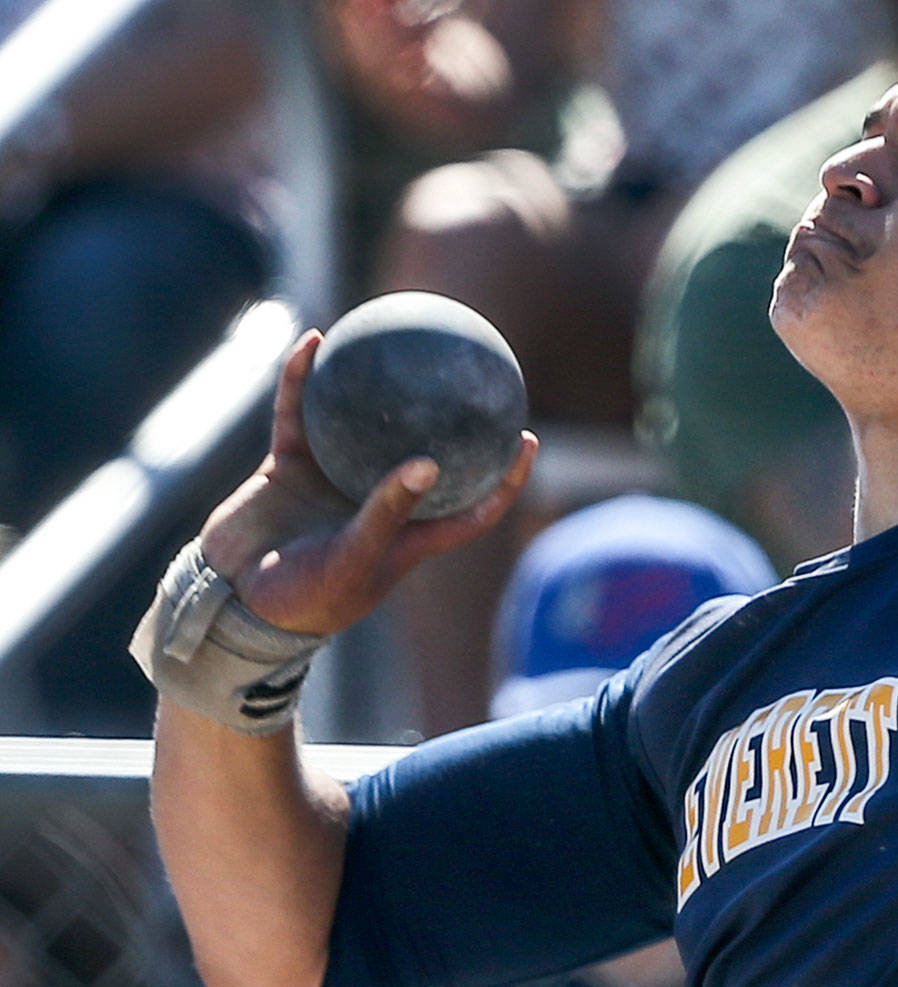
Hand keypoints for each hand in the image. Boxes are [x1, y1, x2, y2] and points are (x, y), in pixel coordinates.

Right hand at [197, 329, 533, 636]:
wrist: (232, 599)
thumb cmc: (304, 597)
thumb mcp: (354, 557)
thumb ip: (387, 511)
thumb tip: (429, 463)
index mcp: (407, 536)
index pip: (472, 507)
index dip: (504, 479)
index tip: (526, 440)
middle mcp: (377, 504)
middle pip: (425, 455)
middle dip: (448, 419)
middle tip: (473, 372)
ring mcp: (332, 481)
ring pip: (361, 424)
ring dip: (373, 386)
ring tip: (391, 336)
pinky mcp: (289, 466)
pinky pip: (300, 412)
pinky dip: (303, 379)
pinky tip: (313, 341)